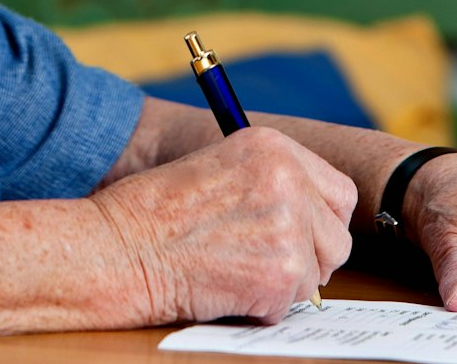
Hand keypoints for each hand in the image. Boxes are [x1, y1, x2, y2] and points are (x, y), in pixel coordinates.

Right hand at [91, 126, 355, 324]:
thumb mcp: (217, 168)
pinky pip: (288, 306)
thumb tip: (309, 219)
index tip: (302, 236)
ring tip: (231, 270)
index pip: (339, 193)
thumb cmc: (150, 213)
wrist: (117, 247)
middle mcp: (288, 181)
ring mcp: (288, 228)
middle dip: (308, 259)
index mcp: (273, 147)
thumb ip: (268, 182)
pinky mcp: (280, 274)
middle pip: (336, 240)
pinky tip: (221, 289)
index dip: (322, 222)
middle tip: (263, 263)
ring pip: (315, 276)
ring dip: (280, 285)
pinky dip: (258, 309)